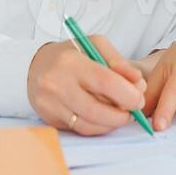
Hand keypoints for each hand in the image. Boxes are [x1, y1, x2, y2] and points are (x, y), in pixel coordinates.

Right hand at [27, 36, 146, 135]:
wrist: (36, 66)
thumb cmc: (71, 54)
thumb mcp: (95, 45)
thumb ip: (118, 61)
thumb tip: (137, 81)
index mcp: (70, 62)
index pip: (104, 82)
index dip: (127, 94)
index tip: (139, 99)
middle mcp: (56, 84)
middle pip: (96, 109)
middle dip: (121, 115)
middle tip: (134, 111)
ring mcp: (50, 104)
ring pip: (88, 124)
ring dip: (111, 124)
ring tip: (122, 115)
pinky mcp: (49, 118)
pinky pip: (80, 129)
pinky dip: (99, 127)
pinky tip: (106, 119)